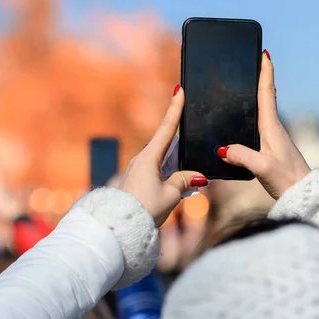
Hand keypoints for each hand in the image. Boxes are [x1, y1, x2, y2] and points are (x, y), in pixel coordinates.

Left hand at [119, 86, 207, 226]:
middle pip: (169, 145)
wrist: (120, 228)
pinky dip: (173, 175)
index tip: (179, 90)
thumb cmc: (144, 209)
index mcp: (150, 157)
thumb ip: (185, 180)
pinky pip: (161, 172)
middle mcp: (143, 160)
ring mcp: (140, 170)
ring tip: (192, 175)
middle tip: (197, 140)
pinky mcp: (140, 181)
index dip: (175, 108)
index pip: (167, 128)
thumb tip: (197, 176)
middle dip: (184, 145)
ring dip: (180, 165)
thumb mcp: (171, 195)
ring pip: (166, 160)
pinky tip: (183, 186)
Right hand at [217, 50, 310, 198]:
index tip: (264, 54)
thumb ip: (241, 156)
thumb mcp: (261, 167)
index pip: (268, 93)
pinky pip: (260, 127)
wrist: (306, 196)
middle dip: (260, 79)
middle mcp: (275, 129)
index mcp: (272, 127)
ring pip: (263, 112)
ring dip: (257, 97)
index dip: (266, 72)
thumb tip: (222, 148)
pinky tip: (245, 124)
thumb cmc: (288, 180)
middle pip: (266, 97)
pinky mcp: (273, 150)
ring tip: (247, 87)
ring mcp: (275, 139)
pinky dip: (253, 118)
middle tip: (253, 63)